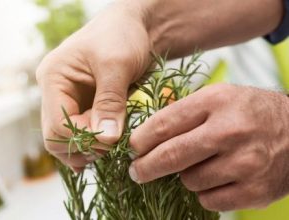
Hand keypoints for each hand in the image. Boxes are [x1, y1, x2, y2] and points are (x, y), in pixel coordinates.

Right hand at [36, 1, 150, 170]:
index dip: (84, 138)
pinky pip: (81, 135)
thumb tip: (107, 139)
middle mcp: (54, 93)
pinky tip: (107, 149)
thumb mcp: (117, 64)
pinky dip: (93, 146)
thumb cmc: (122, 35)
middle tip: (112, 146)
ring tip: (113, 146)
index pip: (57, 124)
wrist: (134, 27)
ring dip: (88, 149)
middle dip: (83, 147)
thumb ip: (110, 102)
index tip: (113, 139)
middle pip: (55, 137)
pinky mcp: (82, 108)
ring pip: (66, 140)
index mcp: (53, 78)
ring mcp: (68, 102)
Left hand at [128, 84, 288, 210]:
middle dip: (145, 167)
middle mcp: (231, 131)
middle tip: (136, 171)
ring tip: (200, 164)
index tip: (132, 149)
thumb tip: (143, 137)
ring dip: (185, 176)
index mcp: (216, 101)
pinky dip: (205, 192)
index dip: (140, 140)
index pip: (164, 124)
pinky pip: (209, 200)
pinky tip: (216, 178)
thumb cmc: (249, 113)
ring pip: (189, 181)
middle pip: (171, 156)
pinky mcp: (256, 190)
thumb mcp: (218, 97)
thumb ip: (182, 113)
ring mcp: (246, 163)